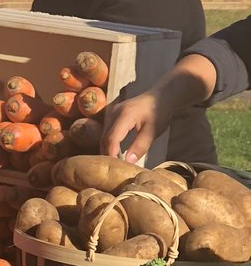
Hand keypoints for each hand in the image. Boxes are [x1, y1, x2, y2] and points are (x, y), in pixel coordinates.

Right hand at [101, 54, 216, 161]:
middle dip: (107, 154)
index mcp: (124, 116)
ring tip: (112, 164)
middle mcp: (114, 113)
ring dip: (107, 150)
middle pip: (104, 138)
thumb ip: (140, 146)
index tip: (113, 168)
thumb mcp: (153, 131)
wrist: (162, 95)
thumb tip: (128, 161)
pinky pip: (107, 132)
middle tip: (111, 170)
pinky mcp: (113, 116)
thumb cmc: (159, 112)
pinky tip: (114, 153)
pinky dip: (109, 144)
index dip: (110, 154)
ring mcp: (112, 113)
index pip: (111, 138)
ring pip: (104, 136)